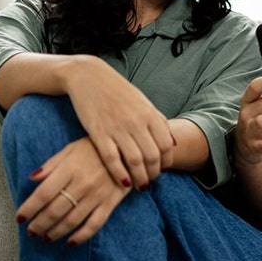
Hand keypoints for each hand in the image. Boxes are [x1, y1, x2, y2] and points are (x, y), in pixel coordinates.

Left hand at [17, 137, 131, 244]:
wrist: (129, 149)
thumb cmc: (96, 148)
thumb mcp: (72, 148)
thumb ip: (51, 164)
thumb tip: (32, 178)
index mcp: (69, 169)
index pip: (43, 193)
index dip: (29, 208)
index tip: (20, 218)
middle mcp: (82, 184)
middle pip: (55, 210)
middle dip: (39, 224)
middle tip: (31, 232)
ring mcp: (97, 195)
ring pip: (72, 220)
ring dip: (55, 232)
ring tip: (45, 237)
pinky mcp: (110, 203)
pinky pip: (94, 224)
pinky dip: (82, 236)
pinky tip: (71, 241)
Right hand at [66, 58, 174, 189]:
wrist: (87, 75)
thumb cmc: (117, 91)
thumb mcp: (142, 102)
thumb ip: (158, 121)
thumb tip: (173, 142)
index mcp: (149, 114)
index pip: (166, 146)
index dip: (167, 162)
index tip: (163, 170)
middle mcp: (136, 121)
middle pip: (153, 156)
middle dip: (154, 174)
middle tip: (150, 180)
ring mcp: (117, 127)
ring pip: (135, 161)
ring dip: (139, 178)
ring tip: (139, 185)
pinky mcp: (98, 132)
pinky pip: (112, 159)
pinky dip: (119, 173)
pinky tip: (123, 182)